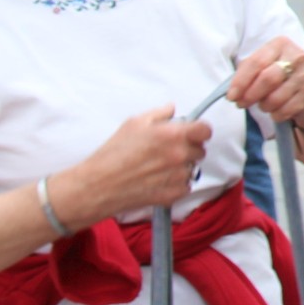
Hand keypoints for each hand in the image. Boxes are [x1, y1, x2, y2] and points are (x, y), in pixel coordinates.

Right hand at [71, 105, 213, 218]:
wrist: (98, 186)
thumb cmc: (113, 153)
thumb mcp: (133, 123)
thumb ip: (159, 114)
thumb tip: (172, 109)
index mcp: (173, 134)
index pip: (205, 130)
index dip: (199, 131)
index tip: (192, 133)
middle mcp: (179, 155)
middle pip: (199, 150)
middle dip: (188, 148)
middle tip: (169, 150)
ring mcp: (177, 176)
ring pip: (192, 169)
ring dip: (181, 167)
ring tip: (159, 167)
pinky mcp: (172, 195)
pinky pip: (185, 187)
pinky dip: (176, 184)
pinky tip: (158, 180)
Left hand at [231, 39, 303, 126]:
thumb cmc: (278, 74)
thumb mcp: (263, 65)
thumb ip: (247, 72)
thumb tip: (232, 92)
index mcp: (281, 44)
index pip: (257, 62)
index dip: (241, 81)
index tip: (231, 95)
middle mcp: (296, 56)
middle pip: (268, 79)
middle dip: (250, 95)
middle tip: (242, 103)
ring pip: (276, 98)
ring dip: (263, 106)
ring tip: (262, 104)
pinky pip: (286, 110)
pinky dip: (275, 114)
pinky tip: (275, 110)